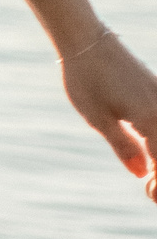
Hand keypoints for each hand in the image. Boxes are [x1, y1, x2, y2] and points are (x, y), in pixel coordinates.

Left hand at [62, 30, 156, 201]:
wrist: (88, 44)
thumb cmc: (88, 82)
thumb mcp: (101, 120)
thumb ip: (124, 147)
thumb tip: (142, 172)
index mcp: (151, 117)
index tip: (150, 195)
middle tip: (151, 191)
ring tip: (151, 173)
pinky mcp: (155, 89)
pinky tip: (150, 149)